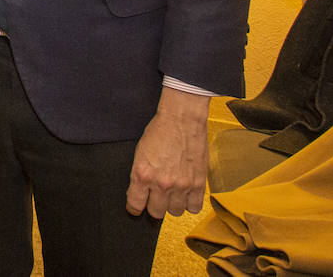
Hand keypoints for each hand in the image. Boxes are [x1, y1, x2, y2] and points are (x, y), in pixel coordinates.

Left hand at [126, 86, 210, 217]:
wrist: (181, 120)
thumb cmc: (160, 131)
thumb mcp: (140, 153)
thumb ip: (139, 175)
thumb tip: (139, 193)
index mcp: (142, 174)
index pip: (135, 205)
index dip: (135, 208)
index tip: (137, 207)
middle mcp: (161, 183)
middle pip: (156, 212)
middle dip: (155, 205)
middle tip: (157, 196)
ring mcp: (181, 185)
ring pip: (175, 212)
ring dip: (173, 205)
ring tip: (173, 193)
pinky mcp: (198, 184)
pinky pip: (194, 208)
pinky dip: (190, 204)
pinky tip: (187, 195)